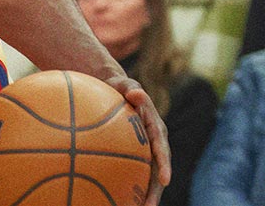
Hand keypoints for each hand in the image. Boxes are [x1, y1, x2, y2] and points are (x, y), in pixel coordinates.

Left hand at [106, 76, 170, 205]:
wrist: (115, 89)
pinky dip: (127, 185)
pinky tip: (116, 200)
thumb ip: (131, 89)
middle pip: (157, 170)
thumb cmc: (119, 86)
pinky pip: (132, 171)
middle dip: (155, 191)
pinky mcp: (134, 154)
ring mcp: (144, 150)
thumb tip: (137, 94)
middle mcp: (154, 143)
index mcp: (155, 128)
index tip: (164, 181)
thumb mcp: (125, 84)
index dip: (164, 165)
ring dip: (144, 195)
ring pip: (146, 176)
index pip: (161, 148)